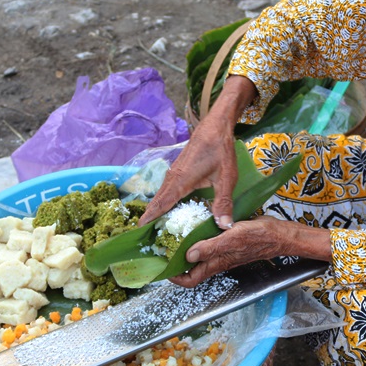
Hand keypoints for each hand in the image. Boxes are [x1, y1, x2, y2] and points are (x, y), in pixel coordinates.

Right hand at [139, 76, 257, 228]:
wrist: (216, 126)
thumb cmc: (220, 150)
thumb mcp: (226, 178)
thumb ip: (223, 202)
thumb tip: (224, 226)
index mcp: (180, 182)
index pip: (160, 205)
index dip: (150, 220)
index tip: (139, 233)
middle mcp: (172, 178)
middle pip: (157, 202)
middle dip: (150, 220)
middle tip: (146, 239)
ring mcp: (174, 173)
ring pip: (161, 196)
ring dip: (156, 211)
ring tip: (154, 230)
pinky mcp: (178, 170)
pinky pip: (166, 190)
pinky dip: (163, 202)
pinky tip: (168, 211)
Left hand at [170, 217, 331, 286]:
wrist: (281, 235)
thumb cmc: (260, 236)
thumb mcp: (233, 237)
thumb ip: (211, 247)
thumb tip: (188, 255)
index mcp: (217, 262)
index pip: (191, 280)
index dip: (175, 278)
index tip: (162, 268)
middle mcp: (218, 261)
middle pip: (192, 269)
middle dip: (175, 263)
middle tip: (162, 249)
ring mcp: (224, 253)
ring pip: (199, 257)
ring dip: (185, 251)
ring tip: (173, 238)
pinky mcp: (229, 244)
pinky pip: (208, 246)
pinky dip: (198, 240)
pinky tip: (195, 228)